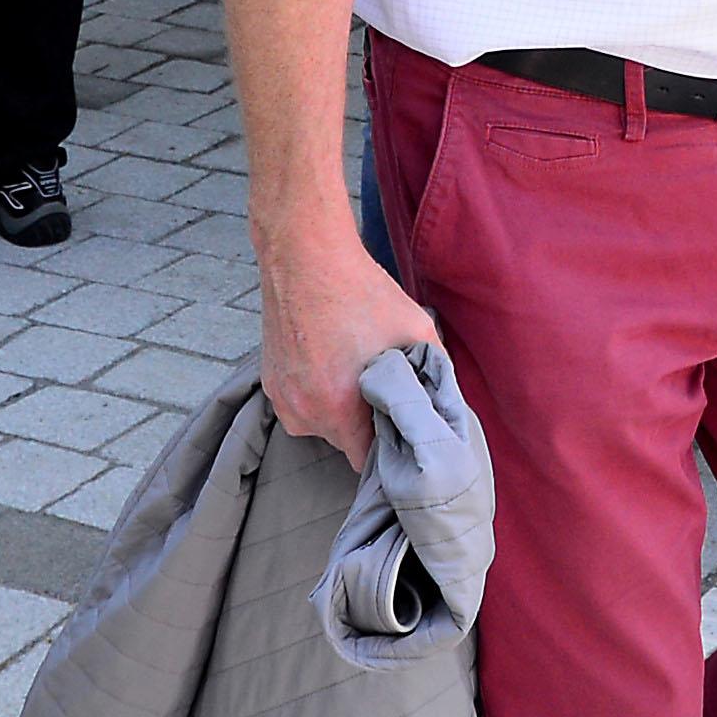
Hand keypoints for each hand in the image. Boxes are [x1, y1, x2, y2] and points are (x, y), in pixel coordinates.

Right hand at [256, 222, 433, 464]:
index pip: (367, 461)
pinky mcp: (268, 383)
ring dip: (340, 405)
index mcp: (338, 410)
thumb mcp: (415, 330)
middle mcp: (303, 413)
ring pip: (322, 423)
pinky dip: (318, 389)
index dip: (389, 450)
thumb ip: (436, 374)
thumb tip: (447, 402)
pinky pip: (302, 402)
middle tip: (382, 385)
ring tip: (352, 365)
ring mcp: (281, 399)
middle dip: (365, 421)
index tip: (401, 430)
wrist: (304, 255)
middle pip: (345, 441)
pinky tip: (330, 357)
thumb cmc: (359, 291)